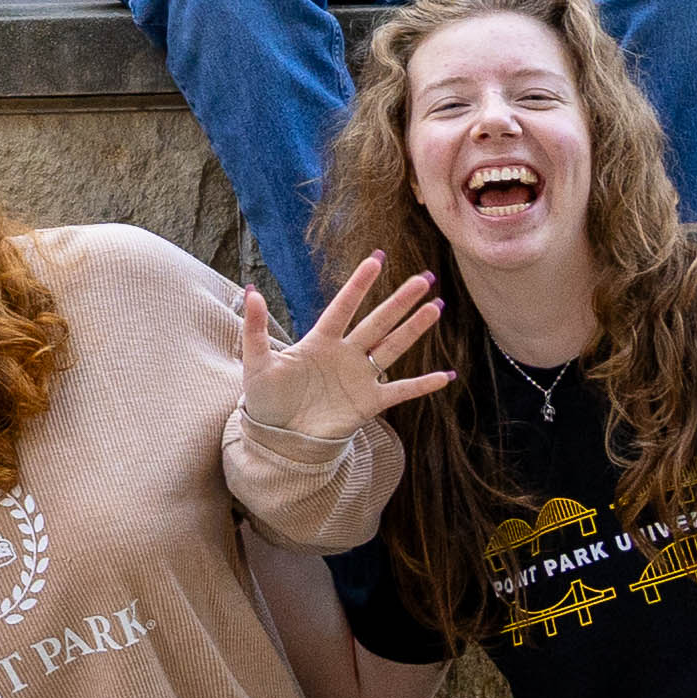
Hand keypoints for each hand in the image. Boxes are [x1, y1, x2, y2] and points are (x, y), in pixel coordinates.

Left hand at [238, 256, 456, 435]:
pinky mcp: (368, 403)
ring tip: (436, 307)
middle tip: (424, 278)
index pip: (343, 307)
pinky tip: (445, 376)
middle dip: (400, 301)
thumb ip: (255, 329)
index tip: (376, 260)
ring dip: (414, 329)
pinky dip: (422, 385)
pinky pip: (400, 391)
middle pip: (377, 322)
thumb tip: (251, 292)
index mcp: (319, 341)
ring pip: (392, 348)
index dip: (359, 286)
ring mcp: (359, 377)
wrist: (277, 437)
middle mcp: (345, 354)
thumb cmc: (265, 398)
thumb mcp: (256, 363)